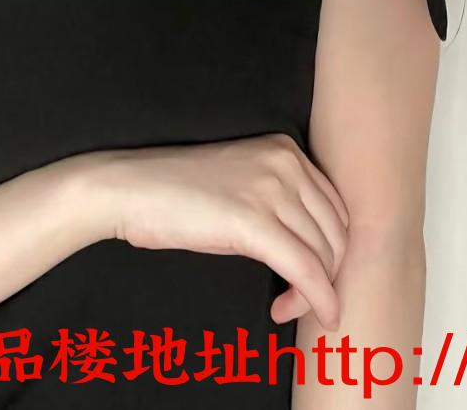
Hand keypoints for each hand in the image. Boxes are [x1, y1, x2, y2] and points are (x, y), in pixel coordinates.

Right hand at [87, 132, 348, 329]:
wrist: (130, 188)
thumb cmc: (177, 194)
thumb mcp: (241, 186)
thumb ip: (279, 204)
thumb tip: (311, 253)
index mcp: (286, 150)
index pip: (334, 209)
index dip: (330, 251)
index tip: (310, 277)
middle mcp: (287, 162)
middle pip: (336, 232)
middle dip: (327, 275)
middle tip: (296, 300)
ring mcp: (272, 189)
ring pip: (323, 254)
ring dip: (314, 292)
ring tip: (285, 307)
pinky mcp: (254, 220)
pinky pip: (305, 270)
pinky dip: (316, 300)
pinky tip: (308, 317)